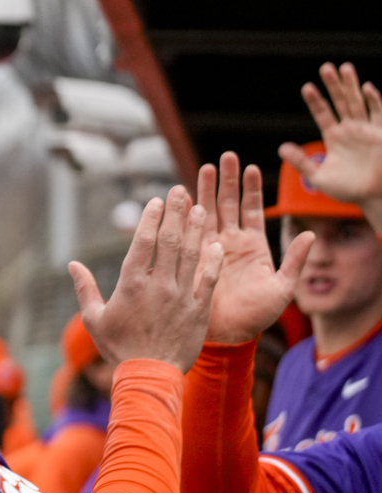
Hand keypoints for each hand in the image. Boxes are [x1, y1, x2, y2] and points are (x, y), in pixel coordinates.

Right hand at [68, 186, 221, 372]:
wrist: (149, 375)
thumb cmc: (118, 347)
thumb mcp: (94, 319)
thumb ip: (85, 289)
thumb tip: (72, 265)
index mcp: (131, 285)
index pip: (143, 243)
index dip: (150, 219)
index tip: (157, 202)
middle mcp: (158, 285)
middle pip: (170, 241)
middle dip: (176, 213)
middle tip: (181, 191)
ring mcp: (181, 296)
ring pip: (191, 255)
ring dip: (196, 229)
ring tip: (201, 208)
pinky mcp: (199, 309)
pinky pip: (208, 279)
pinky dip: (213, 261)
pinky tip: (217, 244)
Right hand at [194, 152, 312, 344]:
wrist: (228, 335)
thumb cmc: (258, 316)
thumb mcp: (284, 288)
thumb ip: (295, 260)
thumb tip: (312, 234)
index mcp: (253, 246)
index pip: (252, 210)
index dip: (251, 189)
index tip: (250, 167)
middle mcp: (231, 243)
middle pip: (228, 204)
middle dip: (226, 180)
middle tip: (224, 157)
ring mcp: (210, 249)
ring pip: (206, 213)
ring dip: (204, 191)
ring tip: (203, 169)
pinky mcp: (192, 259)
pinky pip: (188, 233)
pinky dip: (185, 215)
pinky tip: (181, 198)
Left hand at [284, 62, 381, 225]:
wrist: (374, 198)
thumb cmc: (348, 190)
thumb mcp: (319, 177)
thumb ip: (301, 162)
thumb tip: (281, 148)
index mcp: (334, 137)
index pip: (323, 113)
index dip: (316, 101)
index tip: (307, 87)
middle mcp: (350, 129)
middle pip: (340, 102)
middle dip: (334, 85)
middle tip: (326, 67)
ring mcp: (366, 130)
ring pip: (358, 103)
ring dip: (352, 86)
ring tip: (344, 68)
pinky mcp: (381, 134)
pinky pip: (378, 114)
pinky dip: (374, 101)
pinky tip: (367, 88)